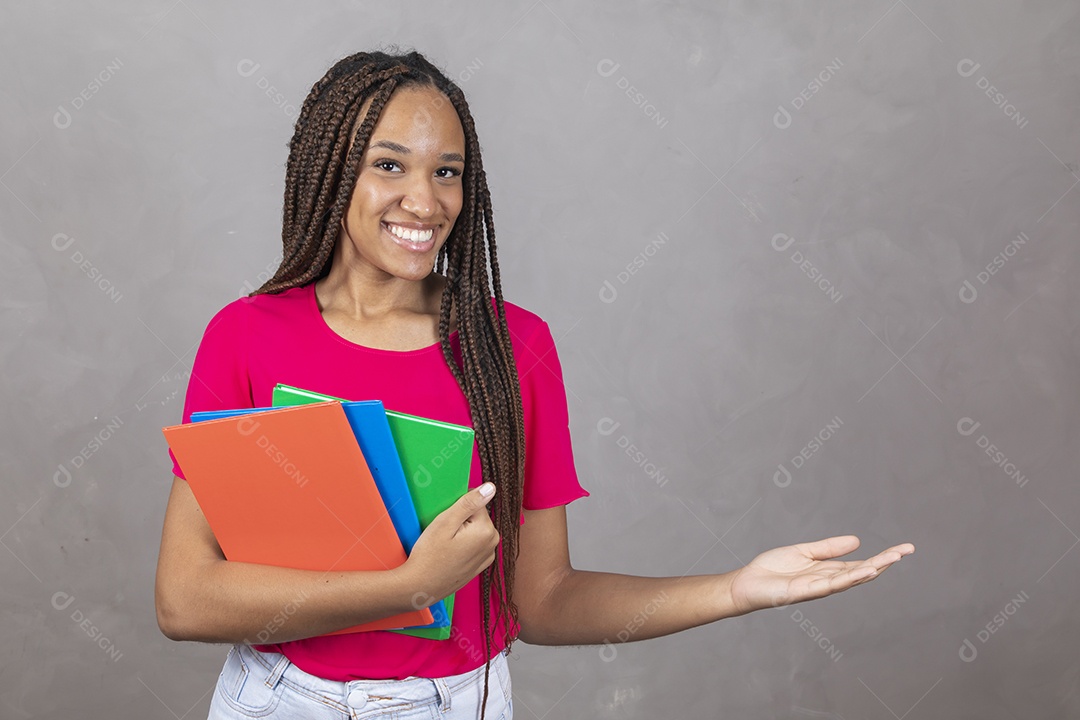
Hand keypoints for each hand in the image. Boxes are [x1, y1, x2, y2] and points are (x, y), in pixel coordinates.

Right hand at [400, 483, 500, 605]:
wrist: (421, 587)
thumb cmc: (429, 555)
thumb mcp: (445, 522)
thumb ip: (469, 503)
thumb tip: (491, 487)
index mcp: (487, 530)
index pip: (476, 503)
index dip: (457, 509)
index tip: (446, 522)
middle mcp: (492, 543)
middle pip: (477, 517)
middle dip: (461, 520)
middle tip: (444, 534)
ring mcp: (488, 556)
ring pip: (475, 530)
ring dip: (462, 533)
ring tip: (445, 545)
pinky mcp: (480, 565)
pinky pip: (474, 544)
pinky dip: (464, 545)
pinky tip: (450, 554)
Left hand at [727, 535, 913, 614]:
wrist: (748, 582)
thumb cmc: (773, 569)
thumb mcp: (804, 551)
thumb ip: (828, 548)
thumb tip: (857, 541)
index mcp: (829, 571)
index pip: (861, 564)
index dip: (882, 557)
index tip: (903, 548)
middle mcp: (829, 581)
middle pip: (863, 571)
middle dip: (886, 561)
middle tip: (908, 550)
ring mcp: (820, 587)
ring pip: (853, 578)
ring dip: (874, 568)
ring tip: (894, 558)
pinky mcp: (808, 591)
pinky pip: (834, 584)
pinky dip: (851, 577)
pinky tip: (867, 570)